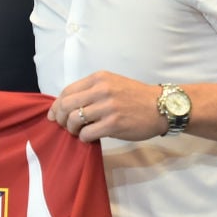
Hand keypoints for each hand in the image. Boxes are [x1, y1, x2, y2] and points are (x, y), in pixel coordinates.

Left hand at [47, 71, 165, 142]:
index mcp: (99, 78)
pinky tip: (89, 137)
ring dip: (72, 129)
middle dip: (60, 118)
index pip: (67, 91)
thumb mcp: (112, 84)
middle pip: (66, 105)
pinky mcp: (114, 124)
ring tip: (78, 132)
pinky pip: (87, 133)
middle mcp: (101, 90)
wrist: (162, 107)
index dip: (57, 105)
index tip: (55, 115)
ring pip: (74, 119)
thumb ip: (92, 91)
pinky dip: (84, 137)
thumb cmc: (136, 97)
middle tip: (65, 126)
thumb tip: (67, 105)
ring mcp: (107, 107)